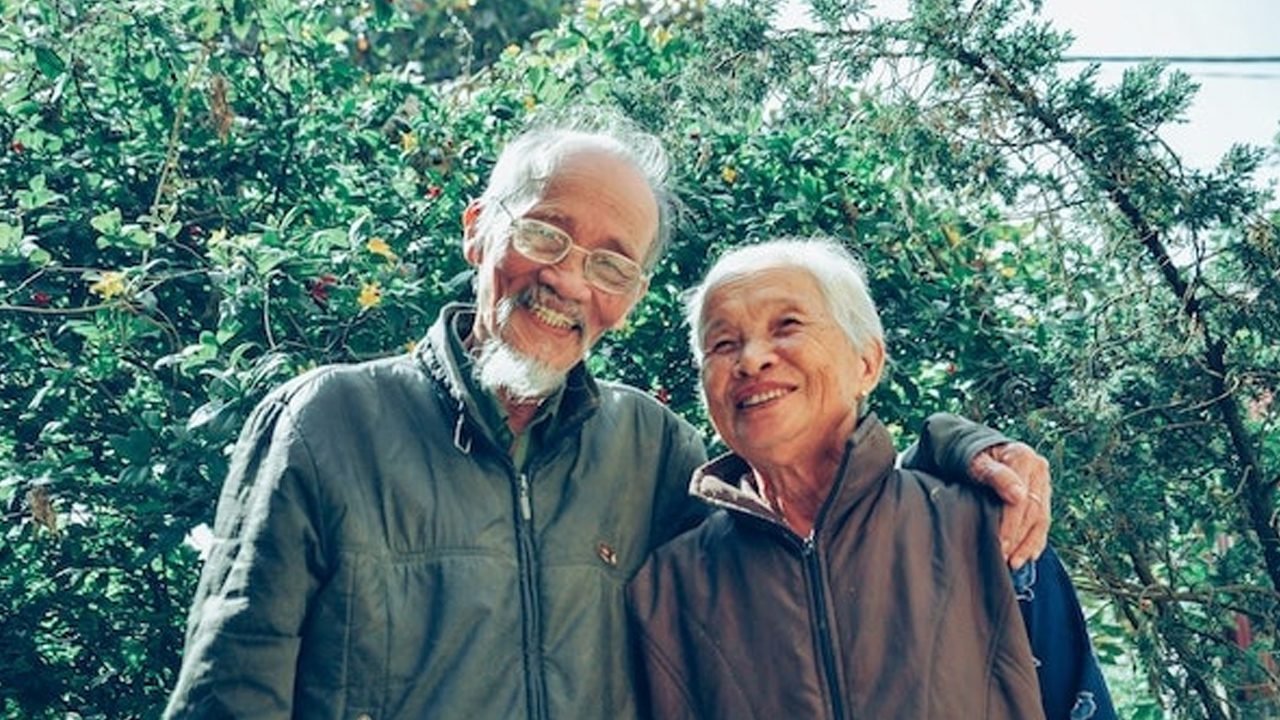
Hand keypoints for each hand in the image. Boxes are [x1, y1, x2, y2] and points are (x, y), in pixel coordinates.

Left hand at [969, 442, 1051, 568]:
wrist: (973, 449)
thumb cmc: (969, 456)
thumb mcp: (975, 462)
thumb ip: (995, 476)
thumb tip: (1018, 496)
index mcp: (1023, 457)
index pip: (1021, 500)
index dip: (1011, 525)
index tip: (1001, 545)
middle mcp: (1038, 468)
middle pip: (1033, 511)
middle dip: (1018, 538)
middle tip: (1004, 558)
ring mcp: (1042, 482)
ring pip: (1041, 519)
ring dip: (1028, 544)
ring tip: (1015, 563)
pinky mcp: (1042, 494)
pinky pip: (1043, 521)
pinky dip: (1036, 540)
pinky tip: (1028, 556)